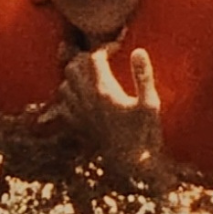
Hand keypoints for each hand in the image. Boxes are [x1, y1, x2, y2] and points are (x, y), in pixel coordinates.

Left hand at [58, 47, 172, 187]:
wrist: (130, 166)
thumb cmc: (144, 134)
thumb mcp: (150, 104)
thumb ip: (143, 76)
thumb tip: (138, 51)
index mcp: (104, 90)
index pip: (94, 57)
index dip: (105, 47)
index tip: (118, 47)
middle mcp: (85, 99)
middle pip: (73, 66)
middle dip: (86, 57)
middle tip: (103, 58)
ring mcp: (78, 113)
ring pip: (64, 83)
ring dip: (75, 75)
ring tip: (91, 74)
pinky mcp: (76, 126)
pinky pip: (62, 104)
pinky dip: (68, 95)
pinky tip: (82, 96)